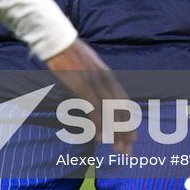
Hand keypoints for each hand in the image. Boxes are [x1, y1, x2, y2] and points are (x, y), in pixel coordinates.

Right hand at [44, 38, 133, 153]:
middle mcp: (105, 80)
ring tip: (118, 149)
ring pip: (110, 112)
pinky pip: (93, 108)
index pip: (124, 102)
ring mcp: (94, 82)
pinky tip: (101, 137)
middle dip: (125, 131)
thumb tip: (96, 89)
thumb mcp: (88, 64)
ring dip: (115, 132)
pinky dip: (99, 124)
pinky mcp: (81, 85)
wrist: (57, 39)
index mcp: (108, 75)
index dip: (129, 121)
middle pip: (120, 110)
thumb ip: (95, 77)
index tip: (132, 137)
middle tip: (128, 150)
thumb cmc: (68, 52)